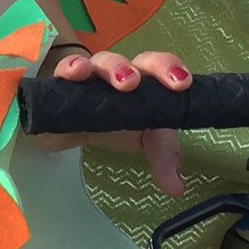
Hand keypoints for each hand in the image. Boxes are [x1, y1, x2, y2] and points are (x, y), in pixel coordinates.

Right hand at [39, 46, 192, 195]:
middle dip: (150, 67)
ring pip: (105, 61)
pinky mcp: (66, 80)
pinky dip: (72, 67)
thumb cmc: (114, 123)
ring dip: (114, 68)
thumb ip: (162, 160)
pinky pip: (68, 68)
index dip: (172, 70)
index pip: (164, 70)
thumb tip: (176, 187)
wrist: (71, 123)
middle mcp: (124, 73)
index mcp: (148, 84)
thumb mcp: (143, 141)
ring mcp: (95, 73)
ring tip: (121, 81)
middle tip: (151, 83)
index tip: (182, 83)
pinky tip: (76, 73)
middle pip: (141, 61)